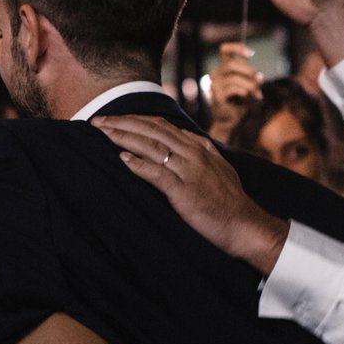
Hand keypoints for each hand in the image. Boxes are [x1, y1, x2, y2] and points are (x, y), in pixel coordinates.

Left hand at [94, 115, 290, 275]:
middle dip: (122, 123)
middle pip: (151, 130)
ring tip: (102, 133)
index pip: (161, 126)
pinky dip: (138, 165)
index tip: (115, 119)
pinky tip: (122, 159)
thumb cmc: (229, 201)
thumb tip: (185, 141)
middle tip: (98, 120)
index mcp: (199, 146)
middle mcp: (193, 153)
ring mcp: (189, 170)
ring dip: (123, 137)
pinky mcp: (184, 190)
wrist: (245, 225)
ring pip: (151, 146)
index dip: (135, 120)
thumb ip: (200, 153)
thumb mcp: (217, 168)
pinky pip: (157, 173)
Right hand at [208, 42, 260, 141]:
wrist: (230, 120)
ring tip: (257, 93)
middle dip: (248, 71)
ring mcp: (215, 85)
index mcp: (224, 69)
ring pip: (234, 78)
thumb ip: (250, 77)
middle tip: (260, 79)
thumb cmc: (240, 101)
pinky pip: (233, 89)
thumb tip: (258, 77)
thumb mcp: (247, 85)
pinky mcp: (217, 96)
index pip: (225, 50)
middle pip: (231, 64)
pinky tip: (251, 98)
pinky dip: (245, 92)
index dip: (237, 48)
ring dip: (250, 85)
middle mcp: (217, 74)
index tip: (251, 54)